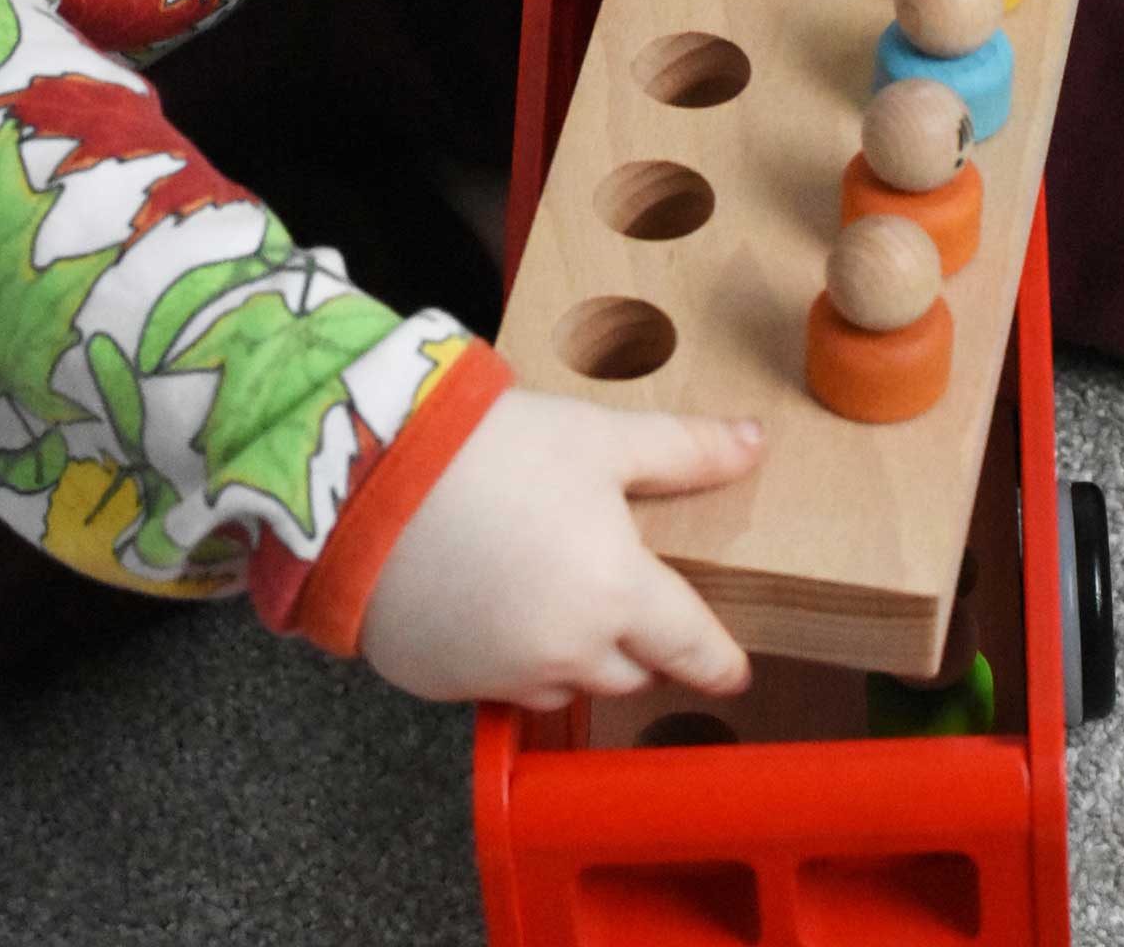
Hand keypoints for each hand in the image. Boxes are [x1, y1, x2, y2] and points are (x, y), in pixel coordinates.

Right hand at [359, 389, 763, 709]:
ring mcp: (499, 676)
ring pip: (563, 686)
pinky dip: (510, 657)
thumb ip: (685, 451)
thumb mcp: (600, 439)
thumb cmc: (491, 451)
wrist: (368, 482)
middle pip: (628, 672)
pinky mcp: (441, 683)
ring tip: (560, 597)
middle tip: (634, 601)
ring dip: (576, 655)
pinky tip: (496, 604)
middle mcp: (565, 653)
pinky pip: (498, 685)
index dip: (717, 661)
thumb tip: (755, 442)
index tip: (733, 674)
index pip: (688, 647)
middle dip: (641, 644)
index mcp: (616, 595)